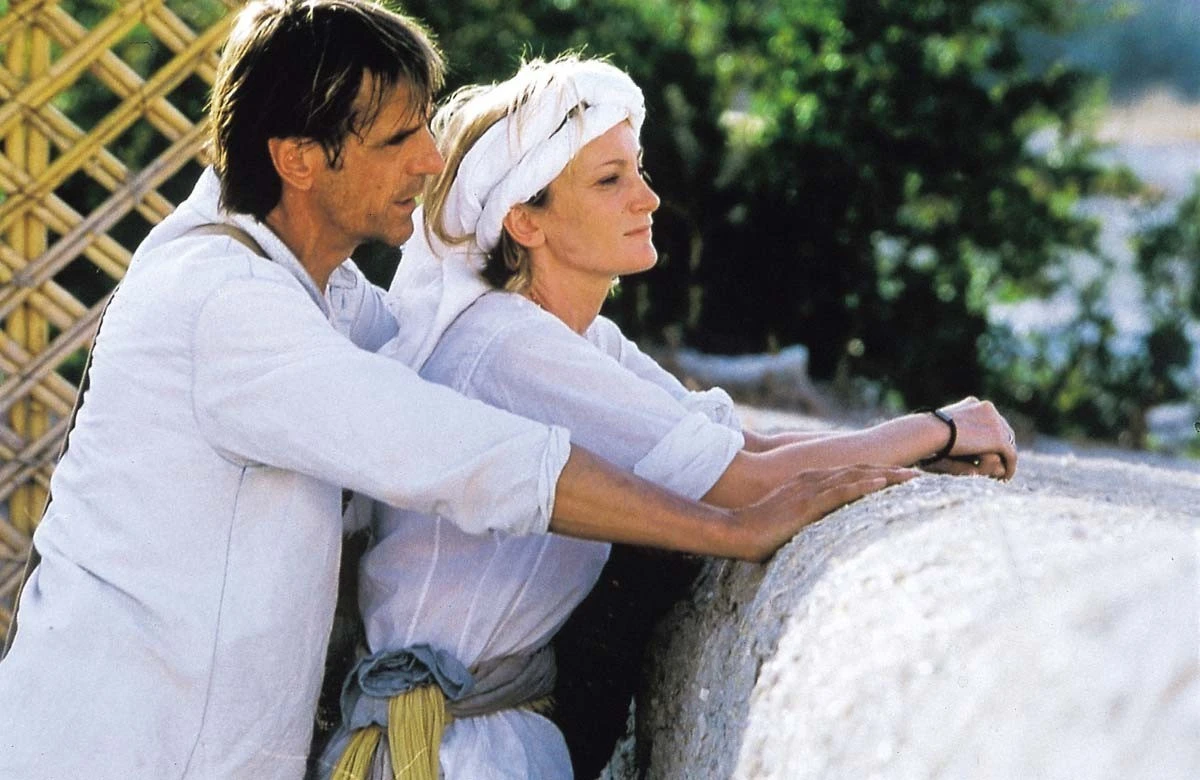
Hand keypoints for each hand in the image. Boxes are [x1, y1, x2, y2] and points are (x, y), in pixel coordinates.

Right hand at [728, 465, 917, 561]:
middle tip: (919, 474)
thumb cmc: (756, 534)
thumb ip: (806, 523)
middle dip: (891, 472)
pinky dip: (863, 486)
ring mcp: (809, 490)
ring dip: (887, 475)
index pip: (850, 475)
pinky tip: (883, 484)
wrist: (734, 532)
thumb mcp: (787, 524)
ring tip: (913, 476)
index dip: (877, 474)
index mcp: (808, 484)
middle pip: (859, 471)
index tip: (901, 478)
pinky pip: (841, 491)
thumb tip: (820, 537)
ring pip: (856, 476)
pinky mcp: (806, 503)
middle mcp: (812, 480)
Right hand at [936, 397, 1017, 479]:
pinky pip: (1010, 456)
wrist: (930, 432)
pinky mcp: (999, 439)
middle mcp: (988, 409)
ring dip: (1005, 459)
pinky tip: (1003, 479)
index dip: (990, 436)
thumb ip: (956, 434)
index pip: (990, 419)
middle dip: (1002, 447)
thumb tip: (960, 443)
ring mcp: (995, 423)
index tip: (986, 450)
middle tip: (998, 463)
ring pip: (1008, 444)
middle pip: (1004, 430)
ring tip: (999, 474)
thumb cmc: (925, 434)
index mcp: (974, 403)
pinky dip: (1009, 468)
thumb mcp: (942, 430)